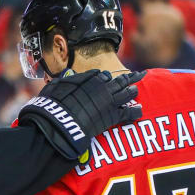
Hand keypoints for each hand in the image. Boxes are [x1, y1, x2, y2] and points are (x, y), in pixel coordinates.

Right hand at [18, 69, 143, 159]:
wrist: (61, 120)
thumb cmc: (54, 103)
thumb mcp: (55, 86)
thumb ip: (64, 79)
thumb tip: (67, 74)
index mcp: (90, 78)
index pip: (102, 75)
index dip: (106, 78)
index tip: (108, 78)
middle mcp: (103, 87)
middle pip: (120, 81)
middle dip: (127, 79)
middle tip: (136, 76)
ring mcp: (110, 100)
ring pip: (127, 93)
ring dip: (132, 91)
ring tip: (135, 91)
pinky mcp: (113, 115)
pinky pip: (129, 112)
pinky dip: (135, 112)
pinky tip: (140, 111)